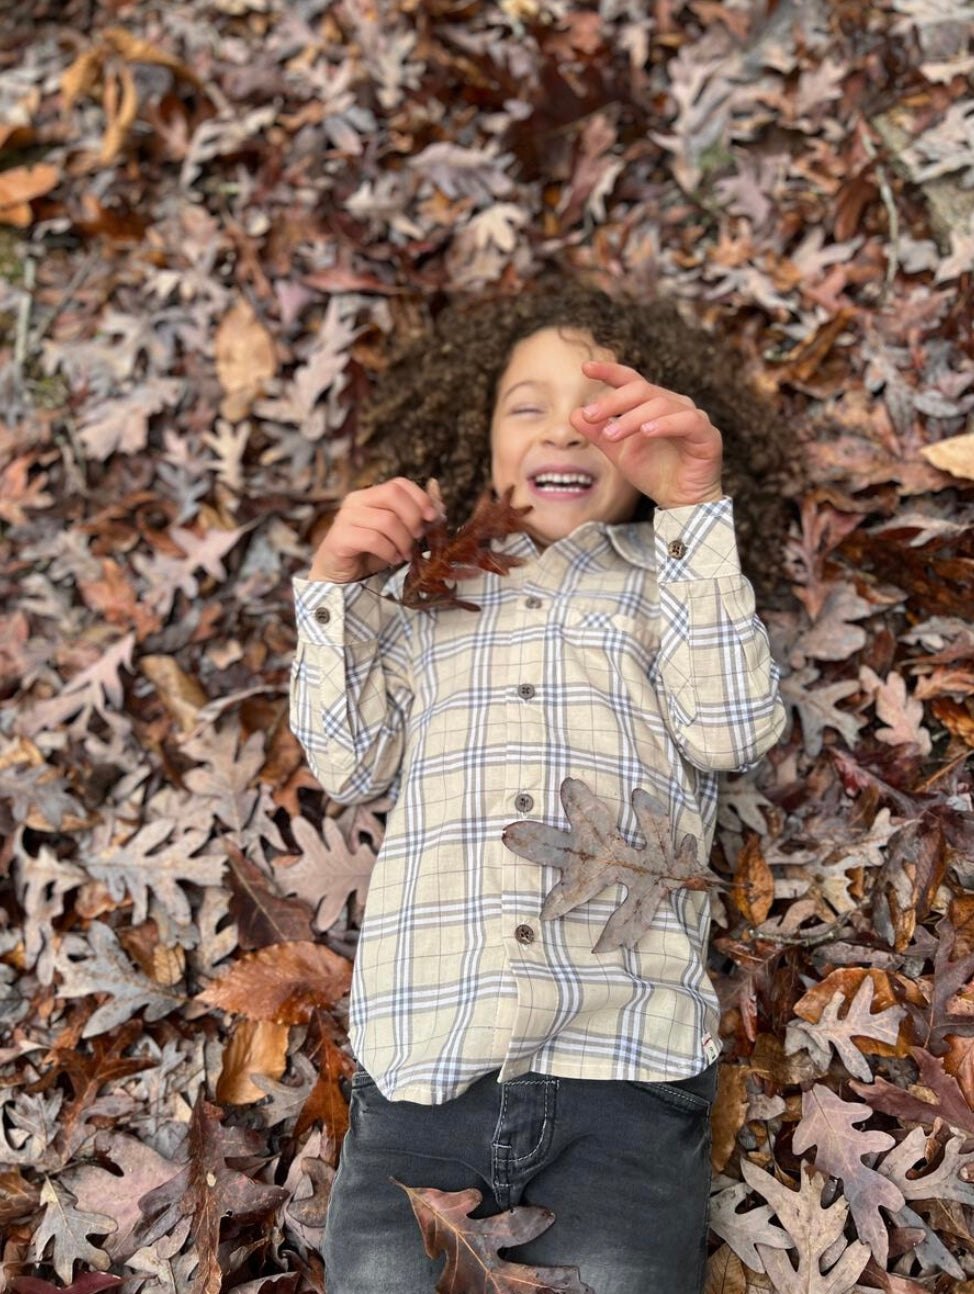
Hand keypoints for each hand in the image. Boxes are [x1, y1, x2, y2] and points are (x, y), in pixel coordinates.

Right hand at [307, 477, 443, 582]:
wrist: (343, 575)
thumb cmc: (372, 551)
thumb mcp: (400, 532)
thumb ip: (418, 514)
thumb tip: (436, 492)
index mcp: (371, 495)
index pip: (399, 483)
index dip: (420, 498)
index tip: (432, 518)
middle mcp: (356, 500)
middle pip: (393, 494)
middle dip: (413, 518)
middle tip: (417, 538)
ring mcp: (346, 517)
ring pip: (386, 520)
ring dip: (403, 541)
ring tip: (405, 554)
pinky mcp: (340, 537)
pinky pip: (373, 539)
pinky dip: (389, 551)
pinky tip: (392, 559)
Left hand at [571, 361, 723, 509]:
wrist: (680, 502)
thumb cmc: (654, 473)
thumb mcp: (619, 453)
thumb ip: (599, 434)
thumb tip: (575, 414)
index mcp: (653, 404)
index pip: (631, 380)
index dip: (610, 371)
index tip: (586, 368)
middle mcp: (674, 404)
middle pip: (641, 390)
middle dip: (613, 401)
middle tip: (590, 415)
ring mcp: (693, 417)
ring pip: (660, 405)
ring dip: (632, 418)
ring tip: (612, 434)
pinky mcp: (707, 435)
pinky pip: (688, 421)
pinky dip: (665, 425)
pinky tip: (646, 432)